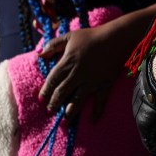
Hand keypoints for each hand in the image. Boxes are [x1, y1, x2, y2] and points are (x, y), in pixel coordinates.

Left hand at [38, 2, 155, 119]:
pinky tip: (93, 120)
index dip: (46, 90)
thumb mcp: (69, 36)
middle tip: (50, 111)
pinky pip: (100, 100)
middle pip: (62, 92)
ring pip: (77, 99)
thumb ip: (53, 45)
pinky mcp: (105, 84)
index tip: (41, 99)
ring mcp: (92, 81)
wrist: (115, 38)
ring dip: (70, 111)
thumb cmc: (91, 36)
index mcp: (67, 62)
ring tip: (65, 120)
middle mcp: (77, 74)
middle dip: (54, 103)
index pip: (53, 79)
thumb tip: (40, 54)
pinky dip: (97, 111)